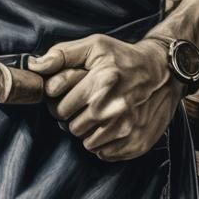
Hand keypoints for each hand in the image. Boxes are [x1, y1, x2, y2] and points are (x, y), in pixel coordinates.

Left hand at [28, 36, 183, 161]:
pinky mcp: (135, 144)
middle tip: (84, 102)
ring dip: (87, 129)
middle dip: (73, 115)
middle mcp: (113, 109)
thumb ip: (62, 54)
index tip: (69, 92)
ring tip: (97, 112)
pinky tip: (109, 124)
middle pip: (71, 126)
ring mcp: (126, 129)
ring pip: (86, 142)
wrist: (162, 72)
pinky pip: (104, 153)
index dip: (60, 100)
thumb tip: (35, 66)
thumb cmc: (123, 57)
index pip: (60, 106)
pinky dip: (102, 142)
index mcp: (100, 83)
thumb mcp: (94, 45)